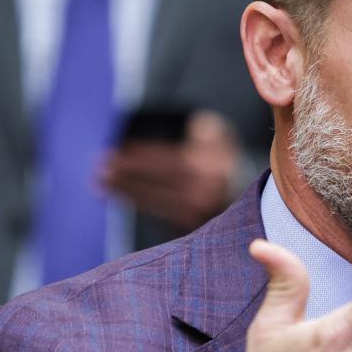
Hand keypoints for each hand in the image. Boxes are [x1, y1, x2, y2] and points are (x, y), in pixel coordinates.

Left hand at [100, 110, 240, 229]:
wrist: (251, 194)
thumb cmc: (224, 156)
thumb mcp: (221, 134)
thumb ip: (205, 127)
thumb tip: (190, 127)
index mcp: (208, 165)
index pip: (166, 159)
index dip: (140, 155)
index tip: (119, 149)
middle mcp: (202, 190)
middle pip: (156, 180)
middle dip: (126, 173)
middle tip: (100, 168)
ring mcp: (197, 210)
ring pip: (153, 198)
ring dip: (124, 190)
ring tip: (101, 182)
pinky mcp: (191, 224)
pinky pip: (158, 211)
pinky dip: (138, 201)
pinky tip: (121, 195)